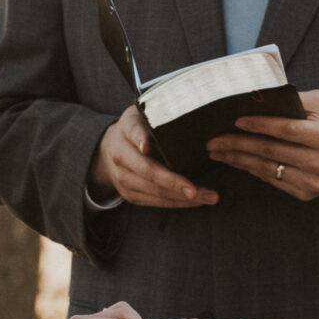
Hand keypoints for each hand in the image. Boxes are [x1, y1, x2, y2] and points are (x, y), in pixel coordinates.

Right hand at [90, 106, 217, 209]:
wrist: (108, 150)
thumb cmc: (135, 129)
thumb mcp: (140, 116)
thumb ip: (154, 117)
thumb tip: (178, 122)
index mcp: (125, 133)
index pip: (134, 133)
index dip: (141, 139)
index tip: (146, 146)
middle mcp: (120, 158)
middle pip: (148, 172)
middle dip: (175, 183)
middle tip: (199, 190)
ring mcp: (123, 180)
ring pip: (155, 192)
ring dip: (184, 198)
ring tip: (209, 197)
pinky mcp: (130, 195)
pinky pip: (156, 202)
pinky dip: (178, 202)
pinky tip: (197, 201)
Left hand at [205, 89, 318, 200]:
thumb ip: (295, 101)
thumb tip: (260, 99)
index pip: (285, 131)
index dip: (259, 126)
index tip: (235, 120)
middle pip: (270, 152)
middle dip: (237, 145)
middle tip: (213, 140)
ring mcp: (313, 182)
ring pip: (267, 169)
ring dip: (238, 160)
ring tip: (217, 152)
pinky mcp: (307, 193)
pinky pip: (273, 180)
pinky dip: (253, 169)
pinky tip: (237, 161)